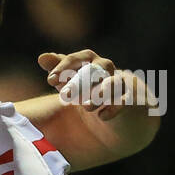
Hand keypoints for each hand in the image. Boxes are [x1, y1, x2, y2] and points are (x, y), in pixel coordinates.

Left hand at [39, 50, 153, 120]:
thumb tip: (42, 58)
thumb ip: (58, 69)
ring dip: (98, 95)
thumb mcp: (72, 80)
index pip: (78, 58)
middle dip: (79, 83)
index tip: (50, 80)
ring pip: (112, 83)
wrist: (122, 104)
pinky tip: (102, 116)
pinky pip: (126, 101)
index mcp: (91, 61)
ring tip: (86, 107)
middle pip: (95, 70)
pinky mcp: (132, 98)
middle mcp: (107, 68)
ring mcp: (121, 82)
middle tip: (65, 96)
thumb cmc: (91, 88)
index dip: (64, 67)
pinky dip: (114, 108)